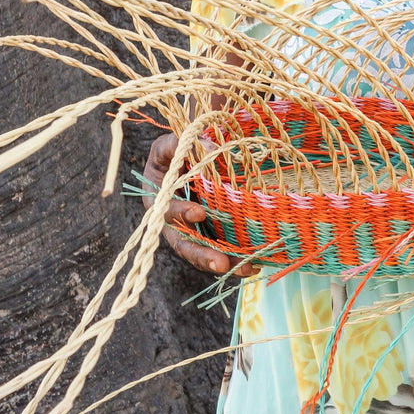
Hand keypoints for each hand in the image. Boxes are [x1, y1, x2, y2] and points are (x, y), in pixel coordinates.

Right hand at [144, 131, 255, 275]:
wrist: (188, 161)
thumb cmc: (174, 154)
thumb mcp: (169, 146)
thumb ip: (182, 144)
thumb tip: (210, 147)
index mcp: (157, 201)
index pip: (165, 212)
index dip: (180, 213)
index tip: (199, 212)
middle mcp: (173, 224)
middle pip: (183, 244)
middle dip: (201, 255)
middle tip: (220, 263)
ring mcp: (192, 232)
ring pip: (205, 252)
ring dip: (224, 262)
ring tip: (247, 269)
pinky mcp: (210, 234)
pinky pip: (222, 249)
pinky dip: (237, 257)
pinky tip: (256, 264)